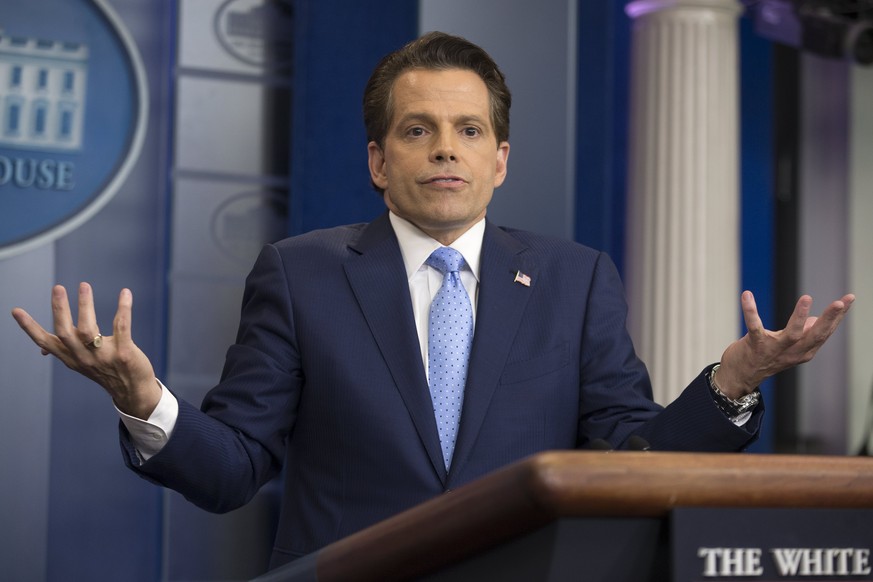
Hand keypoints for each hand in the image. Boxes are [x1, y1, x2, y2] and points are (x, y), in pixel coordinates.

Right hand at [11, 282, 160, 418]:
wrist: (133, 391)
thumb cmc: (106, 371)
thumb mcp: (81, 364)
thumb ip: (65, 352)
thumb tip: (42, 350)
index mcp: (70, 357)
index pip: (45, 342)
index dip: (29, 327)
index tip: (16, 311)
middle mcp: (83, 357)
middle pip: (65, 333)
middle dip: (59, 310)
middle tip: (58, 287)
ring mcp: (103, 357)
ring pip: (89, 330)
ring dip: (85, 306)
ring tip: (83, 286)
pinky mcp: (124, 354)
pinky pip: (122, 327)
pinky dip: (123, 309)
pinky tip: (125, 293)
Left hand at [715, 291, 854, 398]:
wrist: (740, 377)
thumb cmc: (765, 358)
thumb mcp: (789, 348)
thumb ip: (803, 335)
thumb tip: (814, 320)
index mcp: (804, 351)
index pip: (825, 332)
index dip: (838, 316)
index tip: (849, 298)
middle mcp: (792, 352)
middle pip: (816, 335)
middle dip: (829, 319)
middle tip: (840, 303)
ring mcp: (774, 349)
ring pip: (792, 334)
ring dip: (800, 316)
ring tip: (807, 298)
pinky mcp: (755, 345)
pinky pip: (754, 326)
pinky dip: (750, 310)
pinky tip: (747, 295)